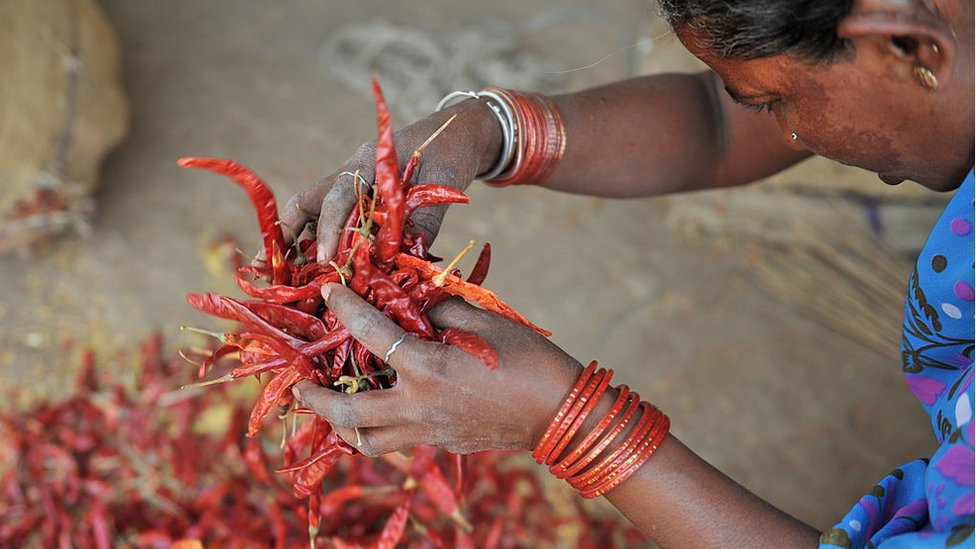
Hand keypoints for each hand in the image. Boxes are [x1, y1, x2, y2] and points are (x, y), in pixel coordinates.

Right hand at [278, 99, 502, 263]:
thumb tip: (404, 261)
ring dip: (300, 242)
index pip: (339, 196)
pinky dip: (322, 242)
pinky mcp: (361, 197)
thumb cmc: (451, 154)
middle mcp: (352, 171)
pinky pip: (334, 221)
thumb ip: (424, 221)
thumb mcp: (443, 185)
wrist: (459, 134)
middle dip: (289, 235)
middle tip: (270, 269)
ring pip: (316, 213)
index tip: (326, 260)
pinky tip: (315, 269)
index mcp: (369, 160)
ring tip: (283, 277)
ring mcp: (353, 183)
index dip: (331, 229)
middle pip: (309, 201)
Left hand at [292, 283, 581, 456]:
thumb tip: (411, 302)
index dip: (346, 308)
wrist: (561, 413)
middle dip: (314, 398)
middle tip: (298, 383)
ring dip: (340, 423)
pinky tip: (375, 408)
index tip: (330, 290)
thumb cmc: (528, 359)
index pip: (372, 335)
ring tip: (329, 403)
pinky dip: (374, 428)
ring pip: (366, 441)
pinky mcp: (440, 445)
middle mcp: (418, 408)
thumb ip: (439, 309)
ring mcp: (428, 433)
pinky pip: (394, 442)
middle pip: (348, 413)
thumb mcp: (483, 321)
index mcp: (428, 370)